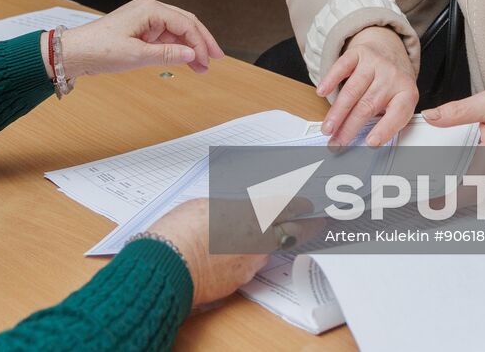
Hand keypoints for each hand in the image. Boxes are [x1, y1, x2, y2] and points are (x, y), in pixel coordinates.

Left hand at [57, 0, 223, 78]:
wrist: (74, 53)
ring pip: (177, 31)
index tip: (208, 61)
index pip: (185, 24)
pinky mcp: (140, 30)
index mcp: (150, 9)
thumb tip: (192, 55)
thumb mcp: (136, 55)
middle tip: (215, 58)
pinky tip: (185, 60)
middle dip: (201, 42)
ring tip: (202, 66)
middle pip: (185, 23)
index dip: (200, 43)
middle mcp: (149, 10)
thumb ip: (167, 54)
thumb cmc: (99, 49)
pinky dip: (176, 49)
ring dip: (190, 48)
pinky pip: (165, 37)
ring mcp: (145, 20)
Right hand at [144, 199, 321, 306]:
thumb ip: (229, 208)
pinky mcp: (241, 281)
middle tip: (317, 221)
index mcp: (251, 212)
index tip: (309, 203)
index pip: (287, 206)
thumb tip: (236, 212)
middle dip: (307, 225)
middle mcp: (258, 238)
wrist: (167, 266)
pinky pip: (251, 266)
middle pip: (293, 231)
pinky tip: (234, 254)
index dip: (301, 204)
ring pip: (270, 249)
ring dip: (271, 242)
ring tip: (259, 235)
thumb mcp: (205, 205)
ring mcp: (252, 263)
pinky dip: (248, 259)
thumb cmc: (180, 231)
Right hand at [316, 26, 417, 147]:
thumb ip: (387, 119)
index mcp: (407, 92)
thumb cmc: (392, 83)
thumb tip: (366, 143)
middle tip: (337, 143)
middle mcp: (392, 76)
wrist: (389, 48)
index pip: (398, 113)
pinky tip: (322, 92)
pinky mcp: (359, 53)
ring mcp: (375, 63)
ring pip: (352, 90)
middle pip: (368, 105)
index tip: (370, 143)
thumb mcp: (399, 100)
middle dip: (349, 127)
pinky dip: (330, 80)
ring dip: (337, 112)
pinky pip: (342, 66)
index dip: (384, 129)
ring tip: (328, 129)